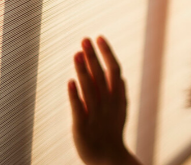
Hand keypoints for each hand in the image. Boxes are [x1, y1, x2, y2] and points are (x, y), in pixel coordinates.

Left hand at [68, 36, 129, 164]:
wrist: (109, 160)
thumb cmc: (111, 133)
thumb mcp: (119, 111)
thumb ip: (118, 93)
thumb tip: (120, 76)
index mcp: (117, 97)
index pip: (114, 70)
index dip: (107, 53)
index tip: (99, 37)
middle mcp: (108, 104)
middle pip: (101, 75)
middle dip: (93, 56)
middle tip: (85, 39)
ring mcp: (95, 115)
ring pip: (90, 89)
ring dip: (83, 70)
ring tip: (76, 53)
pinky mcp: (82, 127)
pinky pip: (79, 109)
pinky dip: (74, 95)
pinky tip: (69, 82)